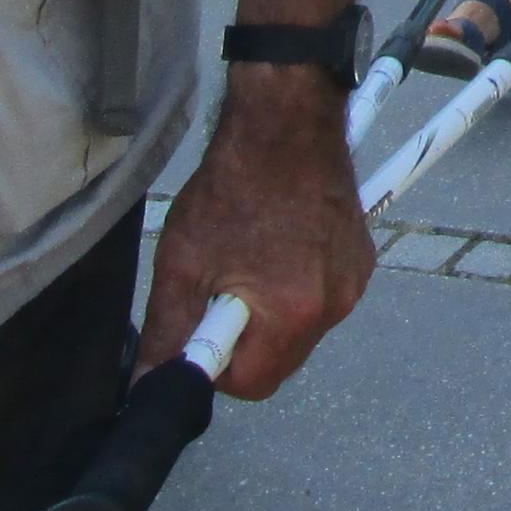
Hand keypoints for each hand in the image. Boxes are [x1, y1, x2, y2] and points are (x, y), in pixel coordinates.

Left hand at [140, 71, 372, 399]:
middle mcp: (334, 306)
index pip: (251, 386)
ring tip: (249, 263)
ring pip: (301, 332)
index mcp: (292, 313)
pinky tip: (280, 248)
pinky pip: (323, 300)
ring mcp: (353, 283)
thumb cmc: (232, 186)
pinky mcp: (362, 260)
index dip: (215, 369)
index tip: (201, 329)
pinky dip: (299, 288)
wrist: (287, 123)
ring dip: (273, 316)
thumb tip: (148, 384)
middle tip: (221, 291)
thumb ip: (166, 333)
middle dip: (245, 342)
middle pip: (280, 363)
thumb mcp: (183, 261)